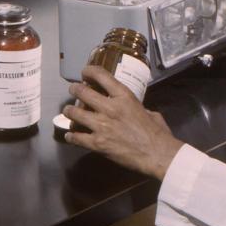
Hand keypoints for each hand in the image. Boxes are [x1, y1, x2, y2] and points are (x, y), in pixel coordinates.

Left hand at [63, 66, 183, 179]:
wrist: (157, 154)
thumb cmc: (157, 132)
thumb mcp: (148, 111)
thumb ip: (136, 107)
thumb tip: (133, 109)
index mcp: (124, 97)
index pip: (102, 76)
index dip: (89, 71)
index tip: (85, 72)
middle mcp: (110, 108)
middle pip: (83, 92)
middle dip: (75, 89)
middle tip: (73, 89)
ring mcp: (101, 126)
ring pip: (75, 113)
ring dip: (69, 111)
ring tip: (68, 111)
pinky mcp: (97, 144)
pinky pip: (77, 138)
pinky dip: (71, 136)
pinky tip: (70, 135)